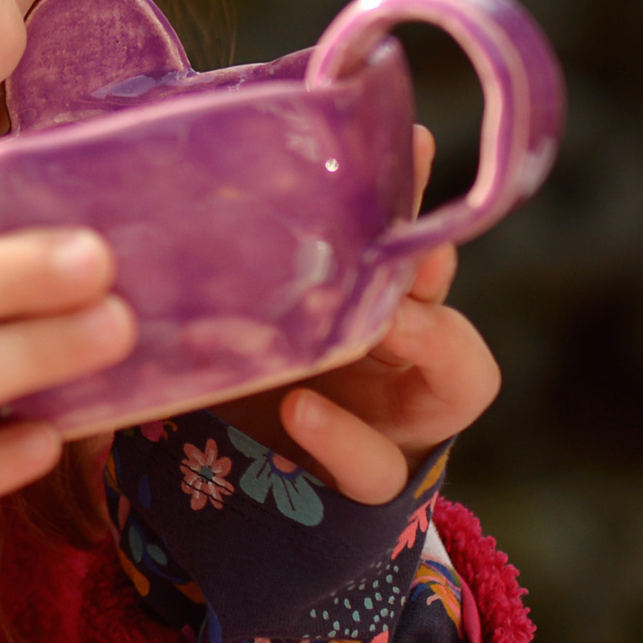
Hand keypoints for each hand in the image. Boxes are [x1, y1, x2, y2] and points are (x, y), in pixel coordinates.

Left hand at [222, 127, 501, 505]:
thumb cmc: (231, 389)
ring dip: (428, 338)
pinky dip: (344, 438)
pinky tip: (302, 408)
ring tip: (383, 321)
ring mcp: (396, 422)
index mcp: (374, 304)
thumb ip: (229, 274)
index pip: (407, 237)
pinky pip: (376, 467)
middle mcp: (402, 356)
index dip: (412, 192)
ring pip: (459, 377)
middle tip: (402, 236)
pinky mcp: (365, 487)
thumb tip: (183, 179)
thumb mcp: (230, 322)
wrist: (226, 501)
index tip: (403, 141)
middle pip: (446, 288)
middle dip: (431, 262)